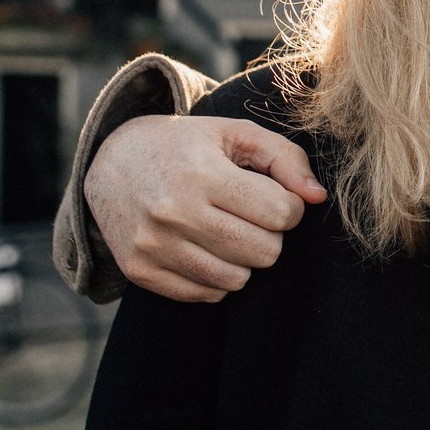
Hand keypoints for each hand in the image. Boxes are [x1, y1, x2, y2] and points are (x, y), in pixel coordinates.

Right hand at [85, 114, 326, 302]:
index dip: (290, 207)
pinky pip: (206, 295)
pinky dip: (217, 278)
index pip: (279, 213)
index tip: (274, 197)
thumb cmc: (187, 145)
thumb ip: (286, 158)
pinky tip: (206, 248)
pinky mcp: (139, 271)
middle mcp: (174, 212)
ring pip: (236, 280)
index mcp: (202, 174)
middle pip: (263, 253)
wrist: (111, 160)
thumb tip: (318, 198)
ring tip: (230, 231)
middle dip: (271, 236)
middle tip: (254, 217)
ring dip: (245, 259)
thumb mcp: (236, 134)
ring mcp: (153, 246)